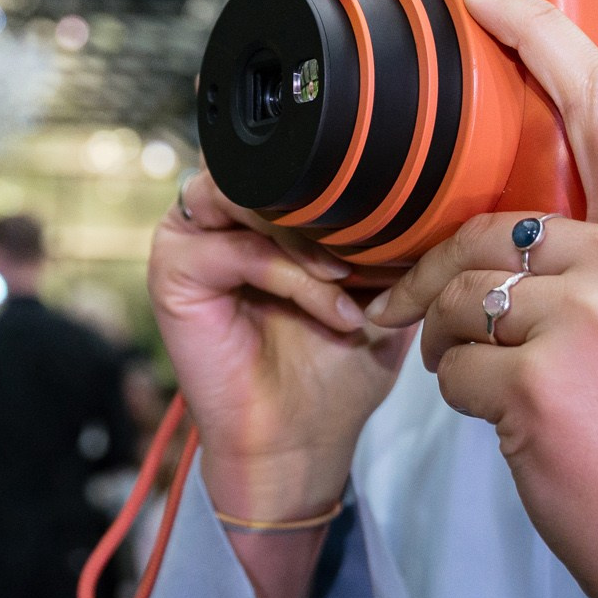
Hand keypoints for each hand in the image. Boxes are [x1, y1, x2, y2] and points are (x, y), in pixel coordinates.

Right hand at [153, 170, 407, 522]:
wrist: (298, 439)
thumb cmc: (331, 368)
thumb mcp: (375, 286)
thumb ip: (382, 232)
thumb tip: (426, 182)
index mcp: (258, 209)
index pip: (294, 157)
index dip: (345, 180)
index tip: (396, 221)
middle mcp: (217, 215)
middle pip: (269, 169)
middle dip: (327, 208)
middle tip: (372, 254)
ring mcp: (190, 239)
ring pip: (248, 197)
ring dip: (308, 238)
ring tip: (349, 280)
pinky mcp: (172, 271)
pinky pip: (235, 248)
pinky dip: (290, 275)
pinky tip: (331, 308)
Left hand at [365, 0, 597, 597]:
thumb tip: (501, 219)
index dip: (536, 37)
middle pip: (482, 232)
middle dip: (447, 290)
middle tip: (466, 346)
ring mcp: (595, 319)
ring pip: (455, 300)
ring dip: (457, 353)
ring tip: (520, 400)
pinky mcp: (546, 382)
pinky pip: (450, 369)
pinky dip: (464, 404)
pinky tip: (523, 435)